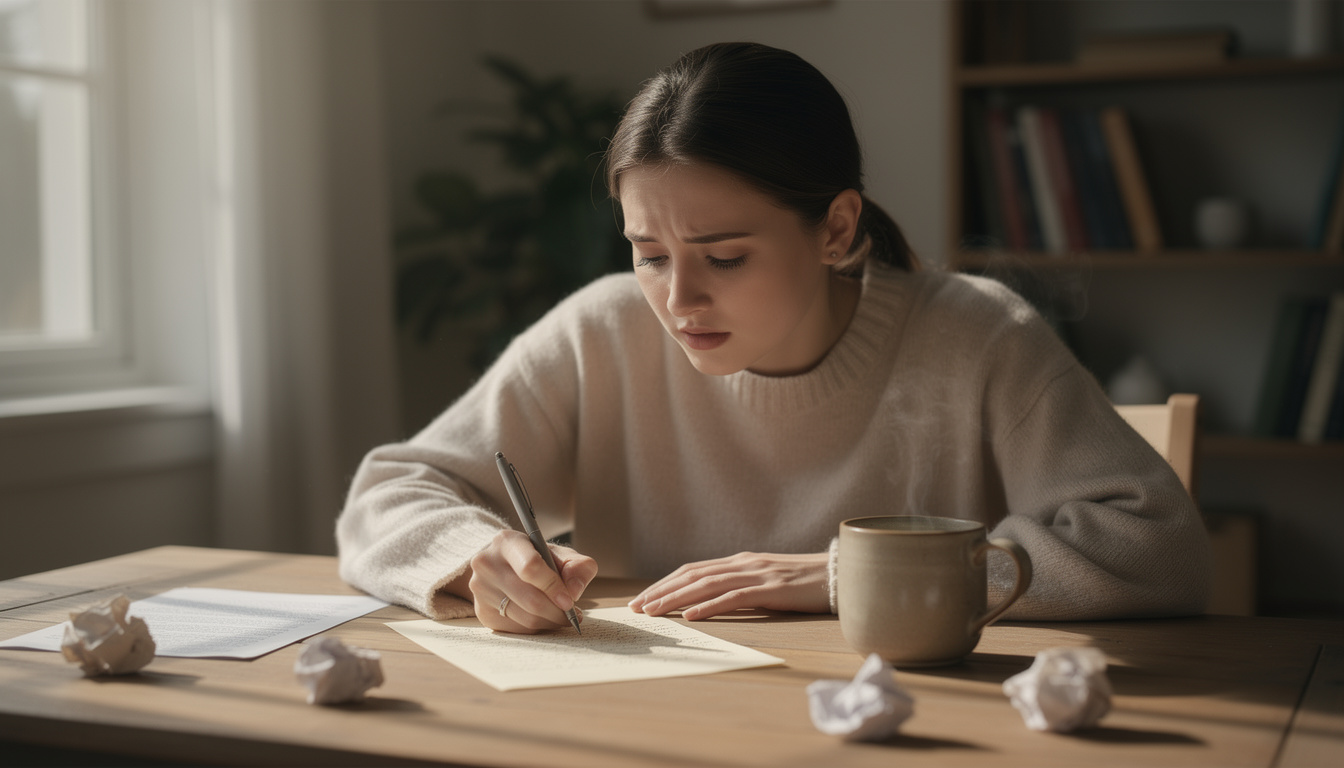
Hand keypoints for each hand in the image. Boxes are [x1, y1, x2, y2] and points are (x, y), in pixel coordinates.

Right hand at [467, 529, 597, 633]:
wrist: (503, 566)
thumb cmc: (537, 559)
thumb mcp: (560, 554)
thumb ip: (577, 567)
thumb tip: (574, 591)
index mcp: (507, 541)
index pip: (531, 567)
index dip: (554, 587)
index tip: (569, 601)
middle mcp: (487, 563)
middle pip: (530, 599)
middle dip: (557, 611)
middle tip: (573, 614)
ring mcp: (480, 589)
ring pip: (525, 618)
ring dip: (550, 622)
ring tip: (562, 616)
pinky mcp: (482, 612)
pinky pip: (518, 629)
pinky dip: (537, 628)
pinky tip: (544, 618)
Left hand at [627, 551, 828, 620]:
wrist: (843, 575)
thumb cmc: (807, 583)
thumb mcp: (769, 581)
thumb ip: (743, 586)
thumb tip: (714, 601)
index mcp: (741, 561)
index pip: (693, 570)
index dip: (665, 583)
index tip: (643, 599)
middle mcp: (744, 563)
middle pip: (692, 575)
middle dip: (660, 591)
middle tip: (636, 608)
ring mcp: (757, 574)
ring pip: (705, 584)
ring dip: (675, 598)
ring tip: (653, 612)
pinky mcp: (771, 589)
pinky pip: (734, 597)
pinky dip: (709, 606)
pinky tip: (691, 616)